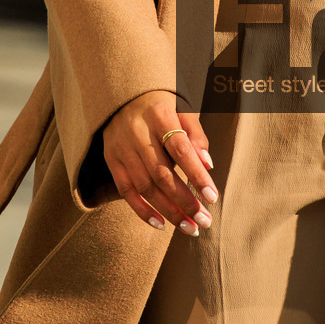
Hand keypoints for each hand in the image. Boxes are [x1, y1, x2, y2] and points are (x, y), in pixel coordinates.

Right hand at [102, 92, 216, 234]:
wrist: (122, 96)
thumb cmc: (162, 107)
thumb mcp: (182, 110)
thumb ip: (196, 135)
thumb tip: (208, 165)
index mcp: (158, 115)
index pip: (180, 150)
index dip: (197, 176)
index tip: (212, 197)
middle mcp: (137, 132)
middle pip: (162, 174)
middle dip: (185, 202)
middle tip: (204, 221)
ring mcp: (121, 148)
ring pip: (145, 187)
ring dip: (168, 212)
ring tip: (189, 228)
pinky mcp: (112, 160)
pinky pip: (125, 191)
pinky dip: (142, 211)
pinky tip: (161, 225)